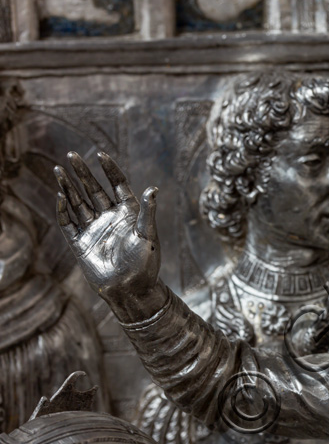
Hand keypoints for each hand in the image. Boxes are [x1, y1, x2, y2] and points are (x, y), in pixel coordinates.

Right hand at [55, 151, 166, 321]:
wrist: (130, 289)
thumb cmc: (145, 263)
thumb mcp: (148, 234)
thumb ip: (148, 211)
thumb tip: (153, 188)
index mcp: (129, 213)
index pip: (117, 185)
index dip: (109, 169)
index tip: (101, 154)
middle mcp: (110, 218)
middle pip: (94, 190)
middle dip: (83, 173)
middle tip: (72, 155)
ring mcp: (95, 229)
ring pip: (79, 203)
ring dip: (69, 187)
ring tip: (59, 169)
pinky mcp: (81, 243)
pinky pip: (69, 223)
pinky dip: (63, 210)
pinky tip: (60, 195)